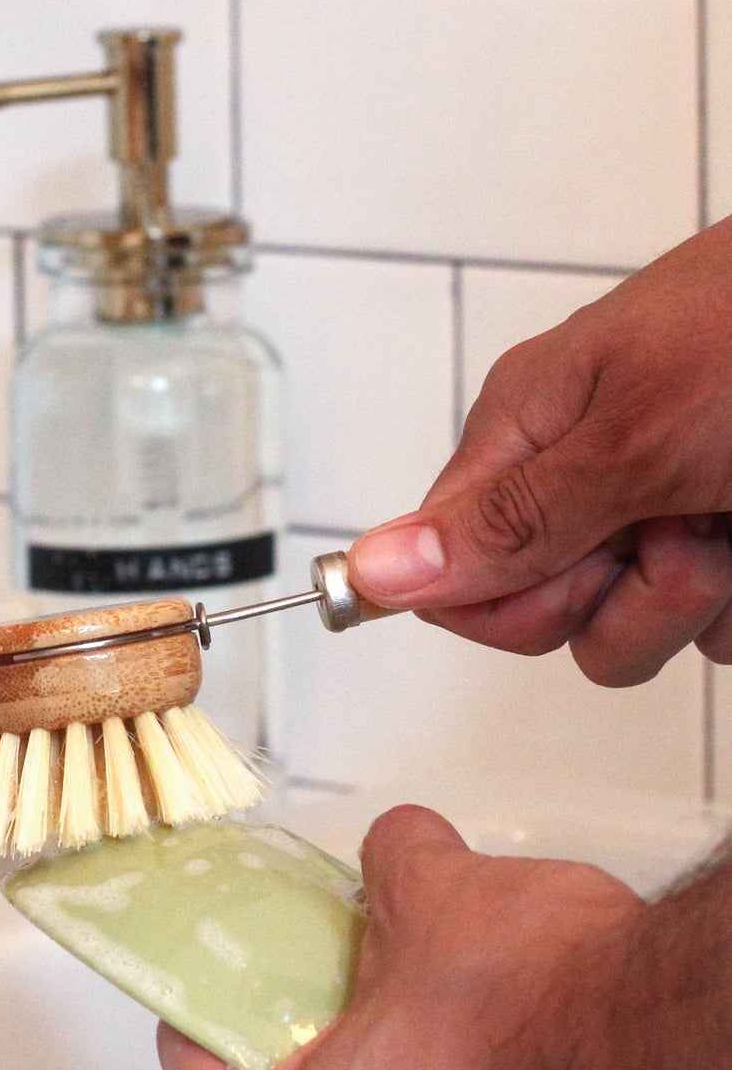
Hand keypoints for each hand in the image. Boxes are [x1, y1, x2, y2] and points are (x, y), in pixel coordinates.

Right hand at [346, 216, 731, 685]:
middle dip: (621, 599)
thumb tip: (372, 569)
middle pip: (539, 618)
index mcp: (526, 435)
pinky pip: (710, 631)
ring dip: (699, 601)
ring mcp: (654, 515)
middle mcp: (579, 480)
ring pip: (630, 635)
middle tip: (682, 525)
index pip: (448, 576)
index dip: (508, 601)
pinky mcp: (722, 543)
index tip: (580, 561)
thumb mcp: (635, 434)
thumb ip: (509, 522)